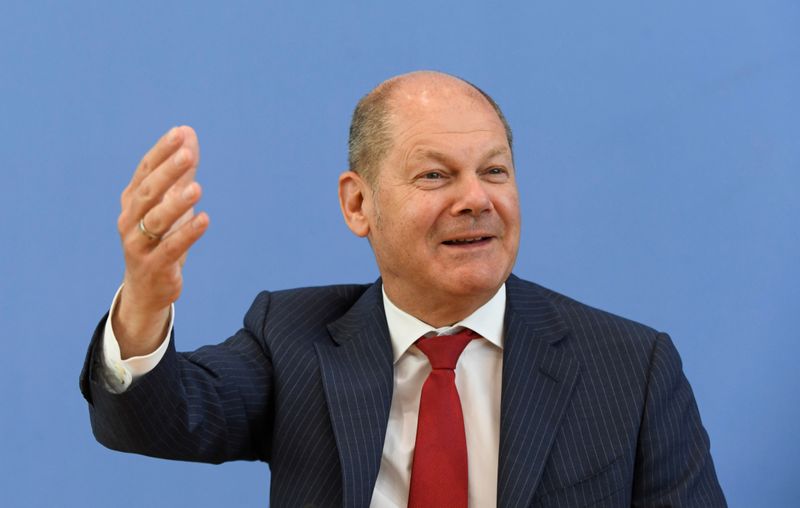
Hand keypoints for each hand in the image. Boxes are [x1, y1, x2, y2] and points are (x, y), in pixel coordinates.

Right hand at [112, 126, 208, 357]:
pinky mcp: (153, 266)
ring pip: (155, 220)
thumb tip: (189, 133)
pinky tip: (205, 219)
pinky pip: (170, 248)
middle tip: (188, 155)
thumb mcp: (170, 202)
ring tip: (197, 188)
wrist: (146, 288)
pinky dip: (187, 234)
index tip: (180, 134)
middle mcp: (130, 219)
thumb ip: (181, 170)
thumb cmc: (160, 238)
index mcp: (132, 200)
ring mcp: (138, 244)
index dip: (161, 152)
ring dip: (176, 203)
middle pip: (148, 192)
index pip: (145, 170)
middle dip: (167, 172)